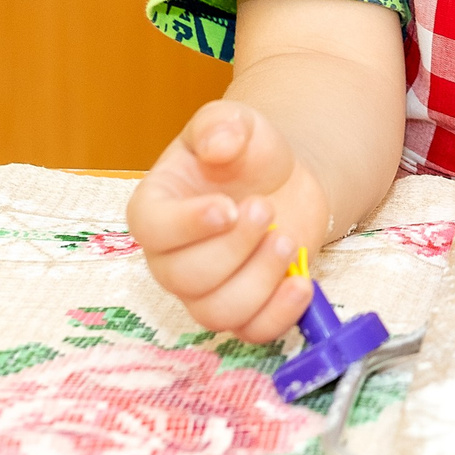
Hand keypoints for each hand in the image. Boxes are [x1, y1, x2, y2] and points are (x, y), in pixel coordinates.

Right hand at [126, 100, 320, 342]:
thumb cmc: (246, 153)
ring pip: (217, 312)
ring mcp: (206, 290)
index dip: (187, 224)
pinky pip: (251, 332)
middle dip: (234, 247)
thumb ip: (220, 124)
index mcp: (156, 209)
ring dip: (259, 281)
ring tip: (288, 240)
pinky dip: (279, 316)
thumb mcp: (234, 122)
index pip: (152, 229)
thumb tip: (219, 144)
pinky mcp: (245, 308)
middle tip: (267, 209)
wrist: (282, 179)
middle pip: (186, 277)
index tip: (227, 207)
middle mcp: (172, 258)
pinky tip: (302, 283)